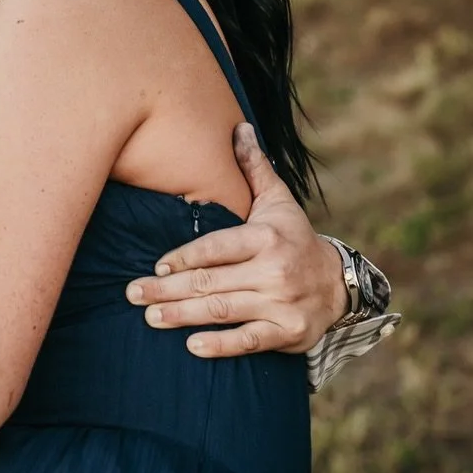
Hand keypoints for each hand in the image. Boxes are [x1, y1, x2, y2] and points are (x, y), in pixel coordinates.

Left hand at [125, 124, 348, 358]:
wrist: (338, 284)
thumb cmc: (294, 238)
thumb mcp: (277, 202)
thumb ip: (253, 168)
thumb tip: (237, 126)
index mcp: (266, 236)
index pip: (216, 248)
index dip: (184, 258)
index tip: (156, 266)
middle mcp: (274, 270)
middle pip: (211, 281)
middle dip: (168, 289)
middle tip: (134, 293)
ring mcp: (281, 304)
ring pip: (222, 310)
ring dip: (182, 315)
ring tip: (150, 316)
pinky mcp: (287, 333)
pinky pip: (248, 341)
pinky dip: (219, 345)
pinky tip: (191, 346)